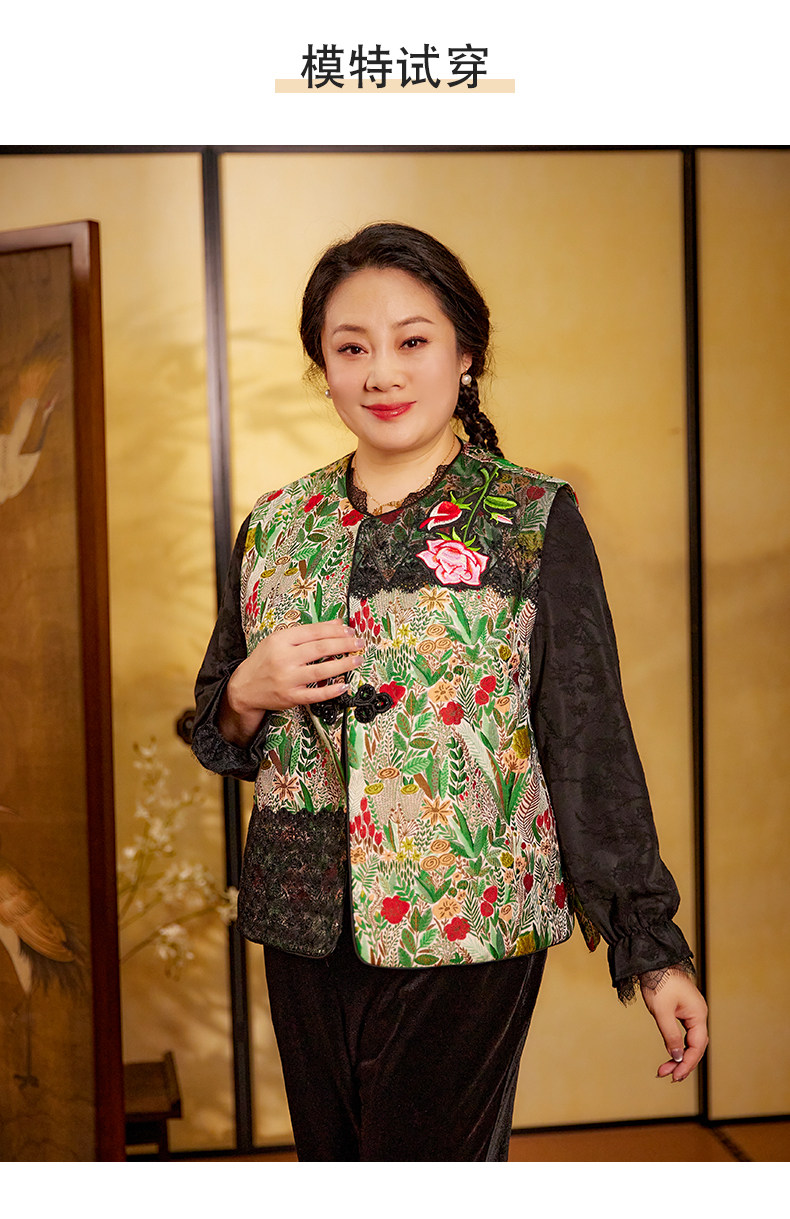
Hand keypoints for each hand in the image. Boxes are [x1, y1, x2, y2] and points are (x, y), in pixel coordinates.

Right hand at [220, 619, 364, 744]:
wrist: (244, 687)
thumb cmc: (264, 661)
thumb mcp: (279, 640)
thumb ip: (307, 633)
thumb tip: (336, 624)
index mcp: (281, 640)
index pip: (313, 632)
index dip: (335, 630)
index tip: (349, 630)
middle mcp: (284, 659)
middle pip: (320, 649)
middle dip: (344, 644)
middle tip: (359, 643)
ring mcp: (287, 679)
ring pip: (321, 671)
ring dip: (343, 665)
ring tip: (357, 660)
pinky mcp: (290, 697)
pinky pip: (315, 695)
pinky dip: (331, 691)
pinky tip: (344, 686)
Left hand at [640, 970, 708, 1082]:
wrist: (653, 960)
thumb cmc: (658, 981)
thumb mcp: (661, 1011)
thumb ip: (670, 1035)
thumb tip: (676, 1057)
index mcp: (697, 1014)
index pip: (697, 1046)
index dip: (687, 1063)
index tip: (674, 1076)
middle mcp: (698, 1014)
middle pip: (695, 1046)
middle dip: (682, 1063)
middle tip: (668, 1076)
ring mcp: (691, 1012)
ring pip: (689, 1041)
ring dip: (678, 1056)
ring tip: (664, 1070)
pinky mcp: (683, 1010)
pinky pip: (684, 1033)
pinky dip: (676, 1045)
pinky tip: (669, 1054)